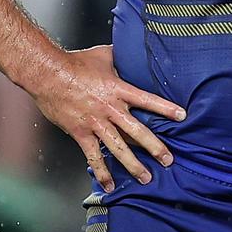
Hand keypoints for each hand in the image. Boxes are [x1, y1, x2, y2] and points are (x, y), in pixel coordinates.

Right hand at [31, 45, 185, 191]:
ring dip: (133, 165)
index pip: (147, 100)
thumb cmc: (75, 62)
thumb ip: (120, 55)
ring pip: (119, 148)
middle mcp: (110, 109)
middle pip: (137, 131)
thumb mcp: (103, 54)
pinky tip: (109, 185)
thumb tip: (131, 47)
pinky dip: (102, 172)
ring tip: (146, 178)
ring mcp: (95, 123)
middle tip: (169, 159)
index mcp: (118, 89)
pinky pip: (94, 157)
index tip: (182, 116)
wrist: (48, 74)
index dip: (166, 108)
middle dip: (155, 147)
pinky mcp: (81, 133)